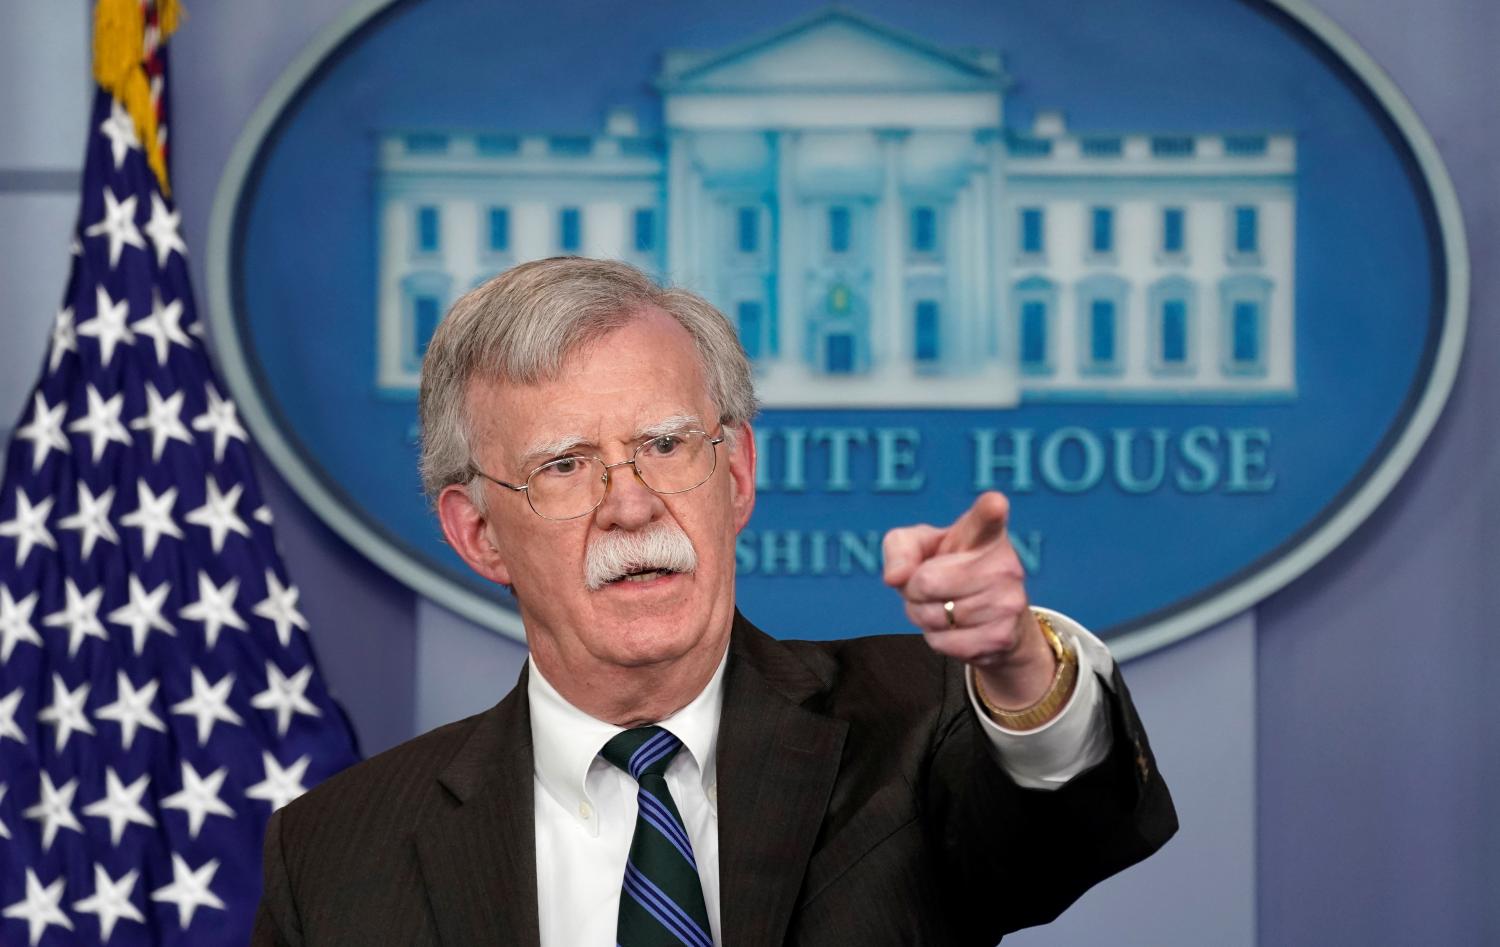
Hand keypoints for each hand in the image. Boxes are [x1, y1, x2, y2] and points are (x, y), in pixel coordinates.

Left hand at [882, 492, 1055, 708]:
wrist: (990, 619)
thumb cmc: (946, 569)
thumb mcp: (919, 547)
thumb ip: (899, 548)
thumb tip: (896, 578)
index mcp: (985, 532)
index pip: (988, 517)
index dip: (990, 510)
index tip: (995, 504)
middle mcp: (1005, 564)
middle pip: (927, 581)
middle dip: (914, 590)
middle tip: (931, 588)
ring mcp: (1008, 601)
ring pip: (934, 616)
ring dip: (924, 616)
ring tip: (945, 606)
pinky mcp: (1002, 637)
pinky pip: (944, 643)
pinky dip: (938, 639)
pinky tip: (957, 628)